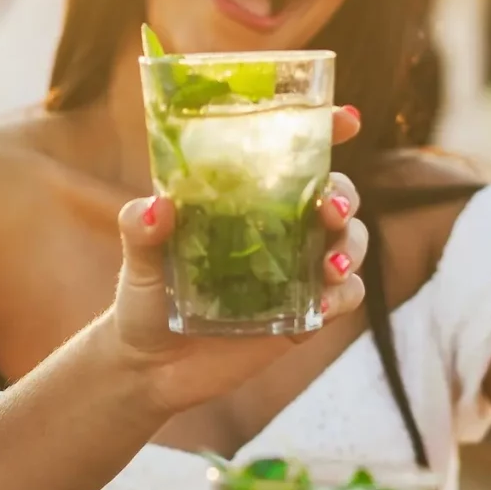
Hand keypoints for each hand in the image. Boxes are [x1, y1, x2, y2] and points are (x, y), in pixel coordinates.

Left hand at [107, 107, 366, 415]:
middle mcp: (279, 226)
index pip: (292, 153)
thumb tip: (154, 207)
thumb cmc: (143, 299)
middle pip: (335, 194)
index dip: (325, 131)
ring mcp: (297, 269)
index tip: (346, 120)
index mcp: (244, 198)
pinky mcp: (306, 313)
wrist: (150, 369)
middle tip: (329, 211)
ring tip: (331, 267)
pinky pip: (346, 297)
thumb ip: (140, 232)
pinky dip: (345, 296)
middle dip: (344, 196)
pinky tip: (323, 306)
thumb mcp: (138, 263)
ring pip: (351, 242)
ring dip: (352, 246)